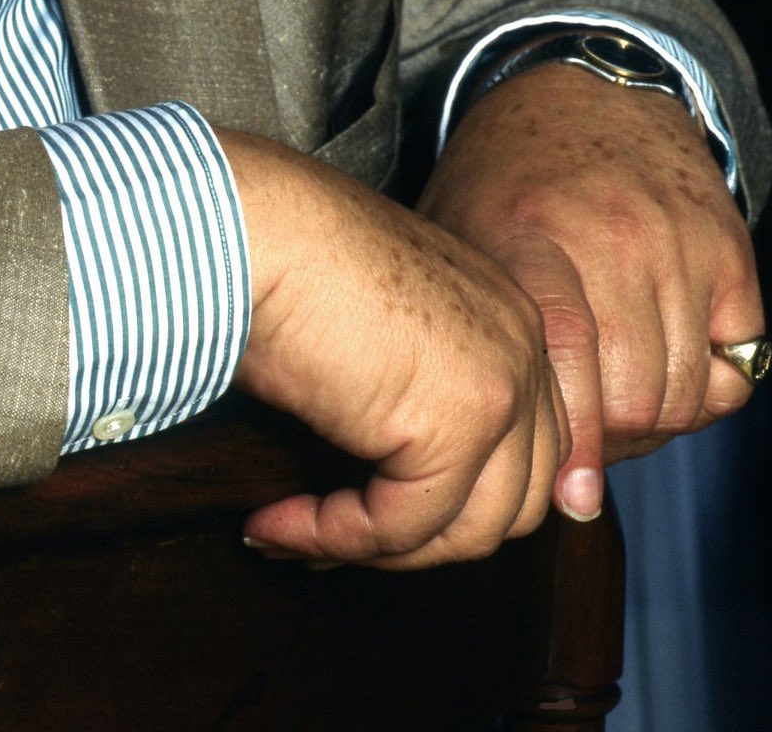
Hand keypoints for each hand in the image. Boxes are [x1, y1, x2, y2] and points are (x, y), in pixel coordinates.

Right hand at [220, 130, 566, 569]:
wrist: (246, 223)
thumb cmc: (275, 249)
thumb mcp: (365, 316)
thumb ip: (405, 378)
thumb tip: (379, 474)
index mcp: (503, 311)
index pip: (524, 445)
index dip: (451, 498)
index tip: (366, 512)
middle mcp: (520, 345)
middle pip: (514, 499)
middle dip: (424, 537)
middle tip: (332, 534)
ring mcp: (500, 386)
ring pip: (469, 531)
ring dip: (377, 548)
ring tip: (296, 535)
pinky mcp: (456, 426)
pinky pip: (399, 526)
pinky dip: (333, 538)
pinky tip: (275, 523)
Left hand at [417, 61, 762, 523]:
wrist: (578, 88)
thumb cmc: (501, 179)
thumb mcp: (456, 230)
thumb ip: (474, 321)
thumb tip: (503, 442)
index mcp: (526, 231)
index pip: (564, 348)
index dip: (571, 433)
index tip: (568, 493)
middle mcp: (608, 233)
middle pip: (631, 393)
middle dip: (608, 439)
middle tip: (582, 438)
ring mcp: (675, 238)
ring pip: (684, 391)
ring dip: (654, 419)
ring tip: (614, 400)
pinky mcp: (727, 245)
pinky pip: (735, 363)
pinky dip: (705, 385)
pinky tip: (662, 363)